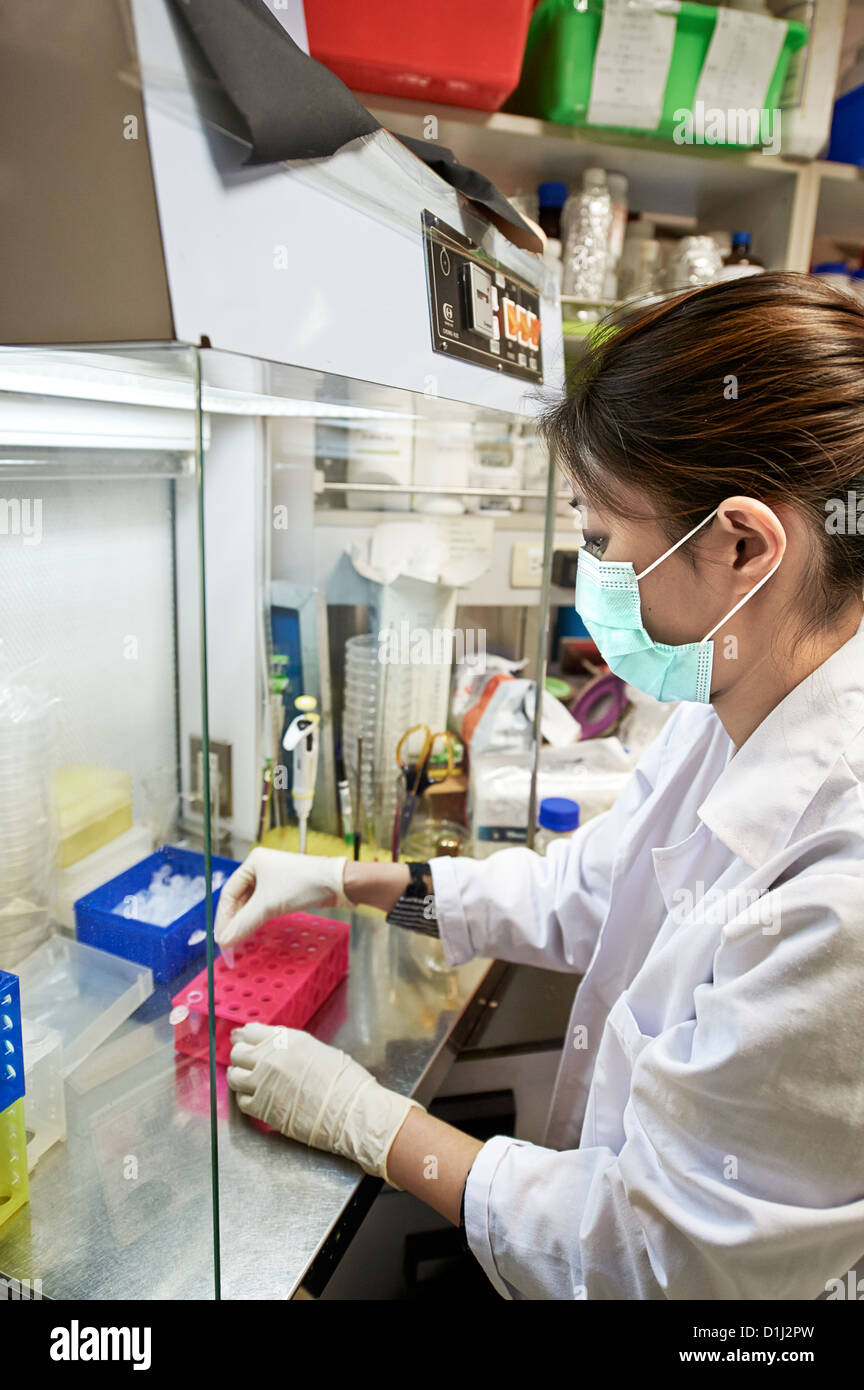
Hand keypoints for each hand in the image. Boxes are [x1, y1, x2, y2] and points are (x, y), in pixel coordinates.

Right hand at [214, 847, 348, 946]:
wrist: (336, 884)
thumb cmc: (302, 885)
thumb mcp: (268, 905)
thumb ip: (243, 924)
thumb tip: (224, 942)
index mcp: (252, 862)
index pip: (228, 893)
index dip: (223, 918)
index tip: (221, 939)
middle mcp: (260, 868)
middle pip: (239, 899)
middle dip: (233, 922)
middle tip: (228, 944)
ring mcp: (273, 878)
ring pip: (251, 904)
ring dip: (245, 922)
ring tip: (238, 942)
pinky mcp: (284, 889)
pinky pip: (263, 906)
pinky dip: (257, 919)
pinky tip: (252, 931)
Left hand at [227, 1022, 424, 1186]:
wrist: (352, 1112)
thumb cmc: (347, 1082)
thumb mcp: (319, 1051)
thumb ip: (292, 1047)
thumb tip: (276, 1047)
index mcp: (288, 1040)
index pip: (251, 1032)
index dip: (246, 1037)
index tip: (244, 1041)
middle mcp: (272, 1058)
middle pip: (238, 1053)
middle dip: (242, 1058)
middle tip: (248, 1064)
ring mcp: (264, 1083)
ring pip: (235, 1076)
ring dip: (241, 1078)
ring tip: (251, 1083)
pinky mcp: (263, 1108)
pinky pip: (242, 1101)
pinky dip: (247, 1100)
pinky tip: (258, 1100)